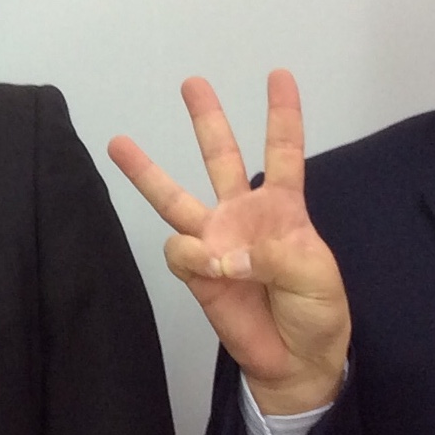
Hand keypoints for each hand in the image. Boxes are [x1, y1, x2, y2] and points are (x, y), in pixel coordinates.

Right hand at [106, 71, 349, 415]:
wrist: (294, 360)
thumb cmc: (316, 313)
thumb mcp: (316, 275)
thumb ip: (272, 253)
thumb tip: (220, 251)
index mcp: (284, 209)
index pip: (283, 152)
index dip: (282, 114)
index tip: (278, 75)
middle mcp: (244, 215)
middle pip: (222, 157)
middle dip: (207, 119)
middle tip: (192, 82)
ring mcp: (215, 241)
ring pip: (176, 197)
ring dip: (147, 172)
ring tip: (118, 142)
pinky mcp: (196, 271)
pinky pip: (180, 251)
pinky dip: (194, 257)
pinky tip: (213, 270)